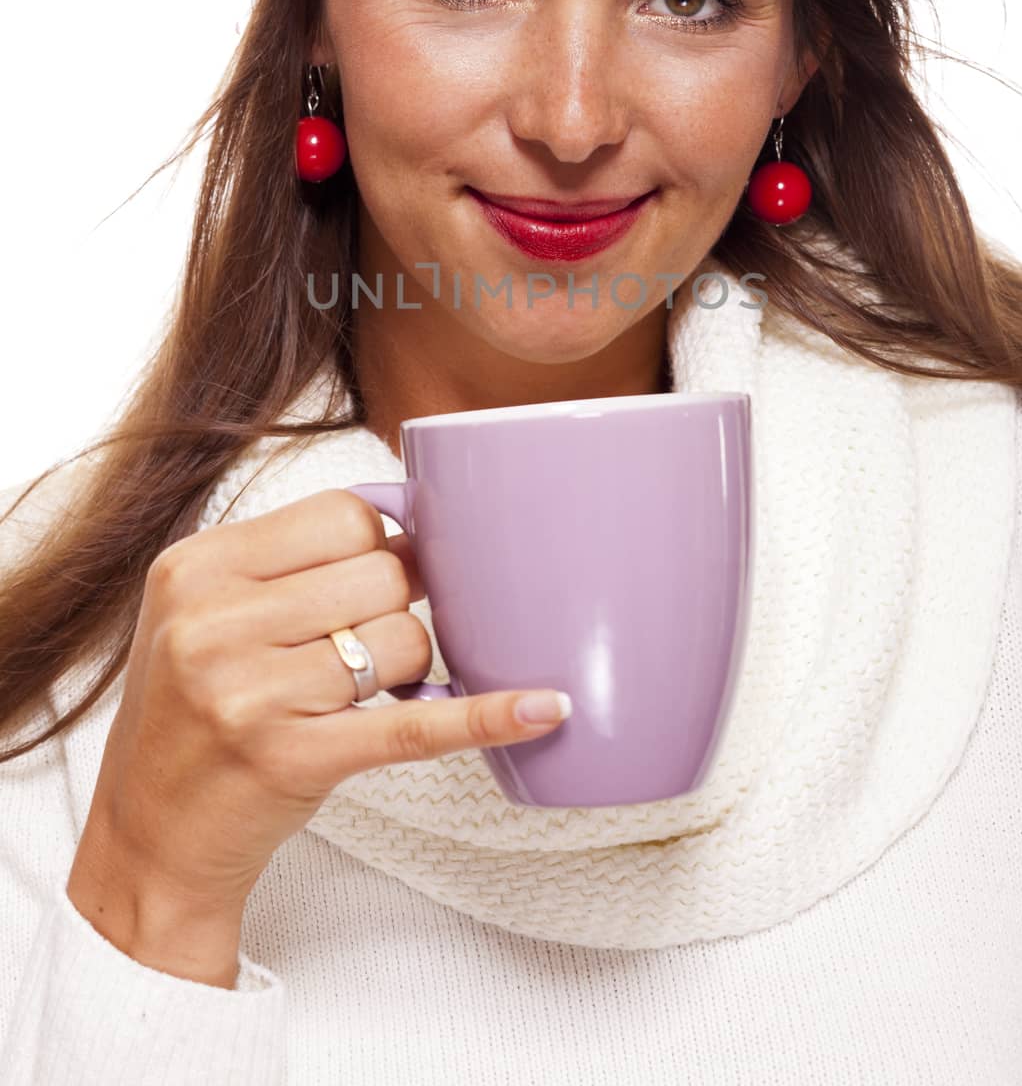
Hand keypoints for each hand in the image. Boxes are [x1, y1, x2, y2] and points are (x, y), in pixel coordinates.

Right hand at [71, 489, 568, 917]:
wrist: (148, 836)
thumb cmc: (192, 713)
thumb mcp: (205, 613)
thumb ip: (289, 562)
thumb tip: (414, 522)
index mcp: (197, 568)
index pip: (341, 515)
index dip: (382, 542)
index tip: (381, 571)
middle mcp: (215, 622)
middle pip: (381, 573)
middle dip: (398, 607)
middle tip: (371, 644)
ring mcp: (251, 693)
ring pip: (403, 640)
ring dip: (407, 668)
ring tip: (361, 692)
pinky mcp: (293, 759)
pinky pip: (415, 724)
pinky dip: (485, 717)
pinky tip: (542, 709)